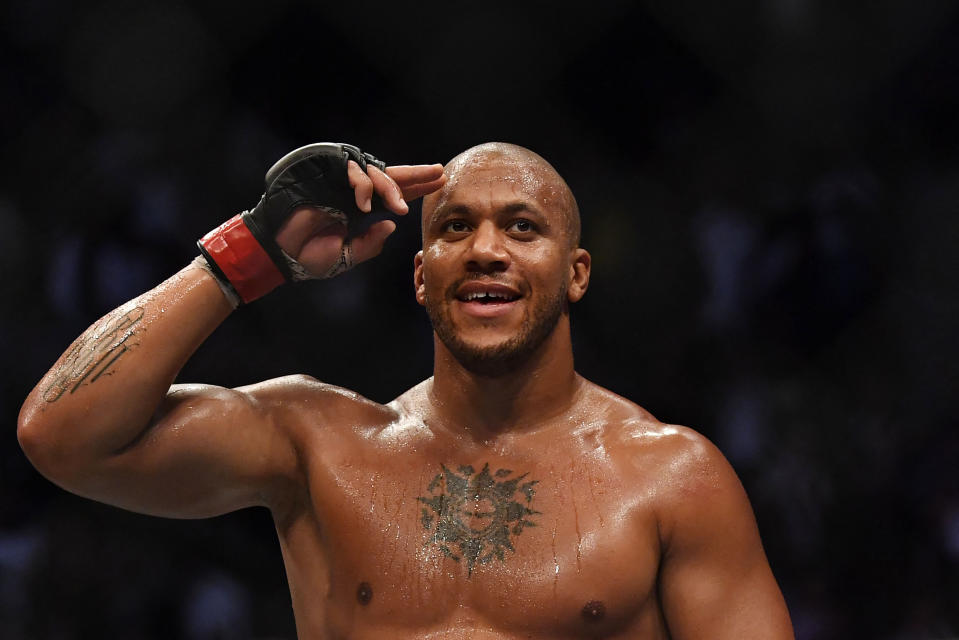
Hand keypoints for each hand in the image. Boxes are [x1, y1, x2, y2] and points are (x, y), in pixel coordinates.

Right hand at [275, 162, 445, 275]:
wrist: (280, 252)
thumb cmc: (309, 256)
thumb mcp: (349, 256)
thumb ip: (371, 243)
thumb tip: (391, 224)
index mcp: (359, 211)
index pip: (392, 196)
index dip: (414, 190)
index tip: (439, 182)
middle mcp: (353, 194)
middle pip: (390, 177)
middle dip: (416, 175)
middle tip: (439, 172)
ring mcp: (340, 184)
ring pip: (375, 172)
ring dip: (391, 187)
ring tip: (399, 206)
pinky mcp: (327, 176)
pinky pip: (353, 172)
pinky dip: (363, 185)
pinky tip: (365, 203)